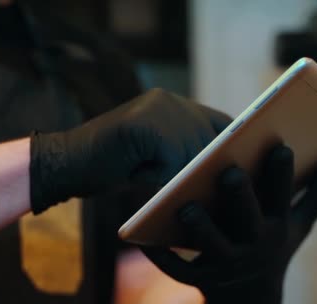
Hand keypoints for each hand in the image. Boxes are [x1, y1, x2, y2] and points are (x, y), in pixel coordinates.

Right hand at [29, 88, 230, 212]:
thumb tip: (226, 171)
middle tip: (231, 188)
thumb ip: (183, 154)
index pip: (217, 122)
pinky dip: (163, 177)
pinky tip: (145, 179)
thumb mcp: (154, 156)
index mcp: (170, 104)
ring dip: (189, 175)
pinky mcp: (143, 126)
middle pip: (211, 136)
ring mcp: (154, 110)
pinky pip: (170, 160)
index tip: (250, 164)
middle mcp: (167, 101)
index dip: (235, 143)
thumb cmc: (111, 167)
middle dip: (218, 164)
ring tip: (184, 189)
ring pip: (193, 151)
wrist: (65, 164)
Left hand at [141, 145, 316, 303]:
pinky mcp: (200, 280)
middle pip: (247, 221)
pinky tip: (145, 239)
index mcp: (276, 227)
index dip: (281, 174)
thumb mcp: (299, 224)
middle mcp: (253, 246)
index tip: (280, 145)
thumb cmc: (274, 246)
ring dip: (200, 228)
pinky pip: (179, 269)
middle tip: (229, 171)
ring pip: (212, 246)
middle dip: (241, 197)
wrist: (251, 296)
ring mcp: (226, 265)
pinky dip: (162, 257)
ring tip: (185, 206)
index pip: (281, 197)